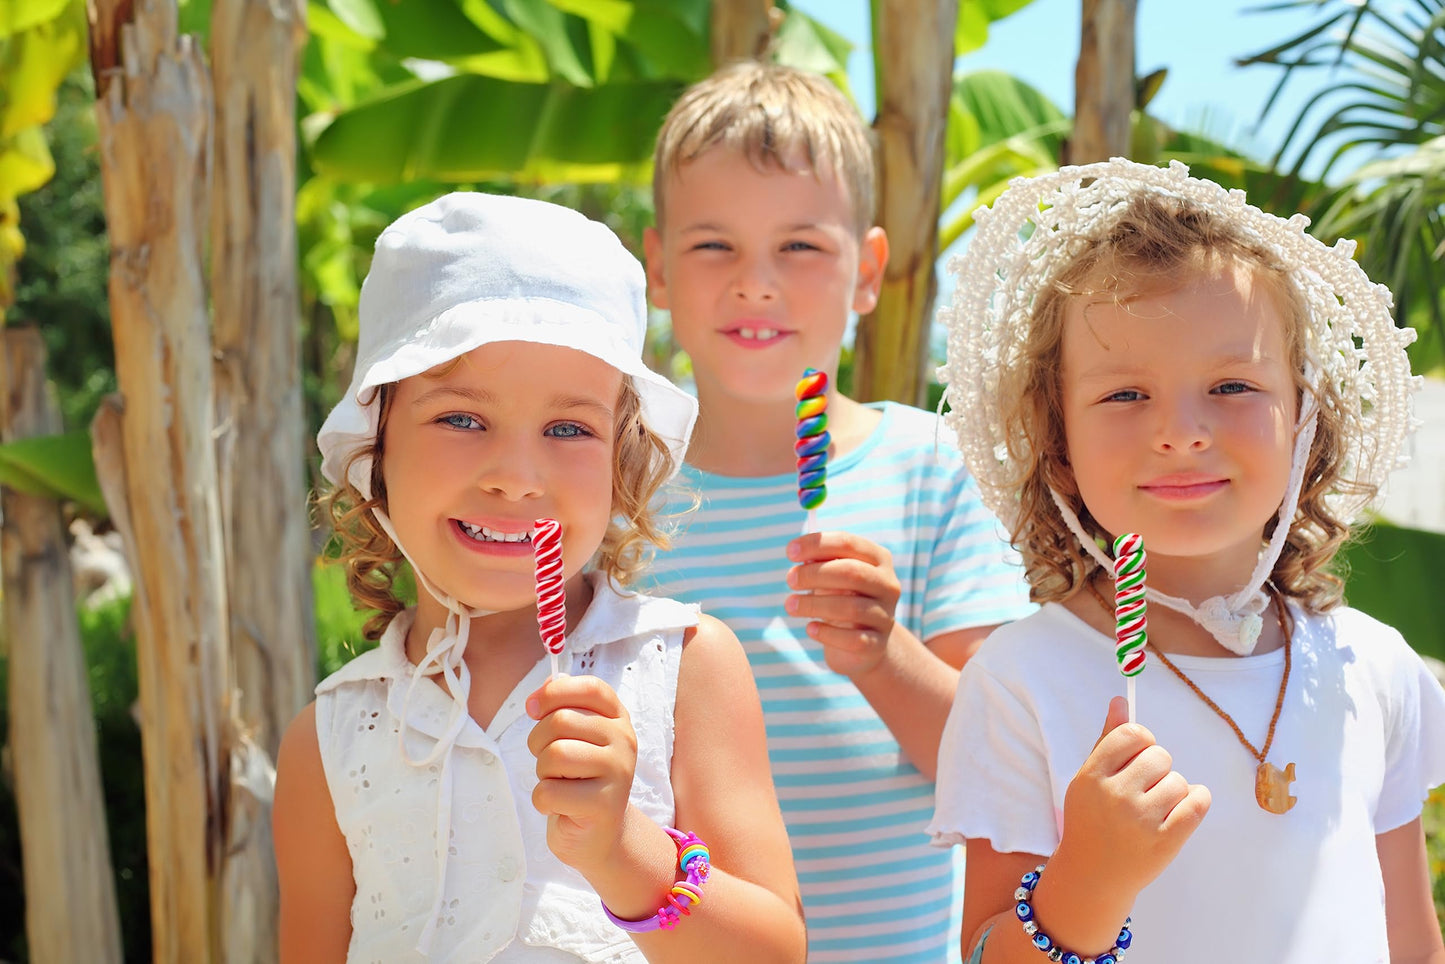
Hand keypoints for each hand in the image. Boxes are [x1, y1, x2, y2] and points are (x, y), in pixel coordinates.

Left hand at [526, 674, 637, 876]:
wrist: (599, 834)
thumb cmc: (580, 780)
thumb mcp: (576, 739)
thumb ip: (563, 707)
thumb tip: (546, 685)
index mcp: (617, 718)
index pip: (590, 688)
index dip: (554, 693)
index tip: (532, 709)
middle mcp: (624, 740)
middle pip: (561, 721)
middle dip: (538, 741)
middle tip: (547, 760)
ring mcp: (619, 773)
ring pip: (555, 755)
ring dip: (542, 772)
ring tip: (556, 782)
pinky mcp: (604, 805)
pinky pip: (549, 792)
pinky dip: (542, 800)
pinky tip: (558, 805)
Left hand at [785, 531, 901, 678]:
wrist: (864, 643)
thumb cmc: (842, 598)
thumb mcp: (832, 576)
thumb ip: (819, 561)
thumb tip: (799, 553)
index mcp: (878, 559)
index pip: (847, 543)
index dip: (817, 544)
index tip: (790, 551)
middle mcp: (888, 585)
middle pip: (852, 573)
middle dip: (815, 574)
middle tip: (790, 580)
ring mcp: (885, 615)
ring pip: (851, 608)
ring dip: (814, 604)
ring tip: (790, 605)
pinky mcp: (877, 644)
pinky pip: (852, 639)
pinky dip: (827, 633)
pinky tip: (810, 628)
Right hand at [1054, 697, 1210, 903]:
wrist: (1093, 875)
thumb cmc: (1092, 819)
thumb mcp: (1089, 779)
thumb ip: (1107, 739)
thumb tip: (1120, 700)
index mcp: (1092, 776)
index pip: (1132, 735)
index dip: (1142, 743)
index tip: (1138, 758)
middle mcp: (1115, 795)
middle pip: (1160, 755)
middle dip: (1158, 768)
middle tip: (1145, 788)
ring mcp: (1141, 820)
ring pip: (1179, 781)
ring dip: (1174, 790)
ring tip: (1156, 806)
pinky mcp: (1165, 842)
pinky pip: (1198, 803)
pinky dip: (1197, 801)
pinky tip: (1183, 808)